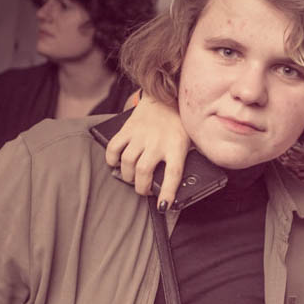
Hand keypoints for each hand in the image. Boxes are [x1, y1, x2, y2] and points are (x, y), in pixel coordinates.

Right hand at [105, 94, 189, 208]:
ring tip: (131, 178)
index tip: (162, 206)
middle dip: (141, 188)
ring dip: (127, 176)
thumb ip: (189, 160)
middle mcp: (158, 142)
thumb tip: (187, 185)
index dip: (167, 192)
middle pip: (144, 171)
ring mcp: (141, 135)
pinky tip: (115, 163)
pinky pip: (114, 147)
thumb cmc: (179, 125)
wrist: (165, 98)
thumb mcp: (191, 142)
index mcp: (177, 146)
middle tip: (143, 190)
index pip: (173, 174)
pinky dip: (111, 159)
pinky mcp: (128, 129)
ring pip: (128, 162)